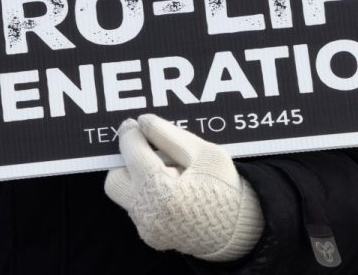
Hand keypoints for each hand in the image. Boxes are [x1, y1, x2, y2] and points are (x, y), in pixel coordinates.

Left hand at [105, 115, 263, 261]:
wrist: (241, 231)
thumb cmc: (226, 188)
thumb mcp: (205, 154)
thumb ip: (170, 136)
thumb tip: (143, 121)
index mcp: (162, 192)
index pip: (132, 154)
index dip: (131, 134)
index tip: (135, 123)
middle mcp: (148, 214)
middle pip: (115, 178)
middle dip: (128, 161)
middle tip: (151, 151)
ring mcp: (147, 228)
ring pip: (124, 194)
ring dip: (138, 177)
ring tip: (169, 172)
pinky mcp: (151, 236)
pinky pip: (137, 207)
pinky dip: (148, 193)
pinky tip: (173, 188)